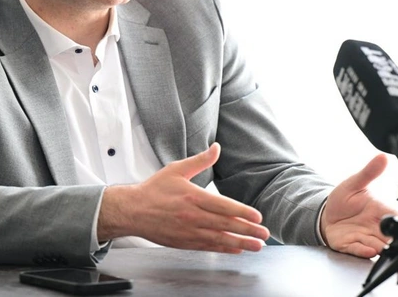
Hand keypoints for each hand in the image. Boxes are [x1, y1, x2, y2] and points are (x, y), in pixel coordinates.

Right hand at [98, 143, 269, 253]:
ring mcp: (188, 231)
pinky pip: (208, 247)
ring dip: (240, 243)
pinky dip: (224, 249)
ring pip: (219, 239)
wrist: (132, 211)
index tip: (258, 216)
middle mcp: (192, 216)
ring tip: (257, 245)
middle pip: (225, 224)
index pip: (223, 206)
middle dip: (248, 230)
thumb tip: (217, 147)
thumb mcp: (176, 169)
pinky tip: (236, 249)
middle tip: (265, 233)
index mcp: (192, 197)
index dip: (242, 212)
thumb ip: (200, 160)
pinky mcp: (184, 242)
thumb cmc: (154, 189)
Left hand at [321, 154, 397, 257]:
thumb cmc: (344, 199)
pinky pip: (362, 252)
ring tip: (378, 245)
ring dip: (379, 247)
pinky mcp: (353, 246)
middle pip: (392, 237)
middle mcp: (376, 226)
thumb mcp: (354, 183)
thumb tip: (383, 156)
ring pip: (379, 246)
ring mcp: (365, 237)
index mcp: (380, 210)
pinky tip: (368, 249)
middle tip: (389, 236)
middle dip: (392, 239)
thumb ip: (369, 172)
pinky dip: (365, 251)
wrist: (325, 214)